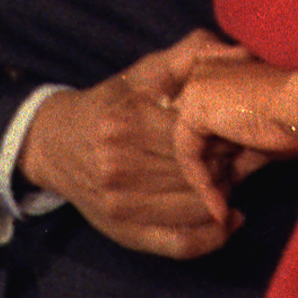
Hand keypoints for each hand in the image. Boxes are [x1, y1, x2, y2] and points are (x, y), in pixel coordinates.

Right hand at [20, 31, 241, 258]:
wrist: (55, 145)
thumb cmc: (110, 104)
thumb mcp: (144, 72)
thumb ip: (189, 54)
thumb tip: (238, 52)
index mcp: (128, 121)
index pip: (197, 136)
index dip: (227, 134)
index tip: (237, 128)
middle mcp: (121, 165)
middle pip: (199, 172)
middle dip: (230, 164)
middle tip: (242, 155)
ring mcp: (122, 204)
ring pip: (196, 207)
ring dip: (225, 195)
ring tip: (231, 179)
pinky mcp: (124, 232)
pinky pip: (179, 245)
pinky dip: (212, 238)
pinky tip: (228, 220)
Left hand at [172, 44, 297, 224]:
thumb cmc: (296, 118)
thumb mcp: (261, 138)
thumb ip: (239, 149)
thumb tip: (226, 178)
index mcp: (222, 80)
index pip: (210, 127)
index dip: (220, 162)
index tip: (232, 190)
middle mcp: (204, 78)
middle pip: (198, 139)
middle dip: (212, 175)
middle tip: (225, 206)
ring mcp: (195, 89)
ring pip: (191, 149)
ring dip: (206, 185)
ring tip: (222, 213)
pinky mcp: (193, 107)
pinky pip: (188, 154)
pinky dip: (202, 184)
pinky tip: (218, 207)